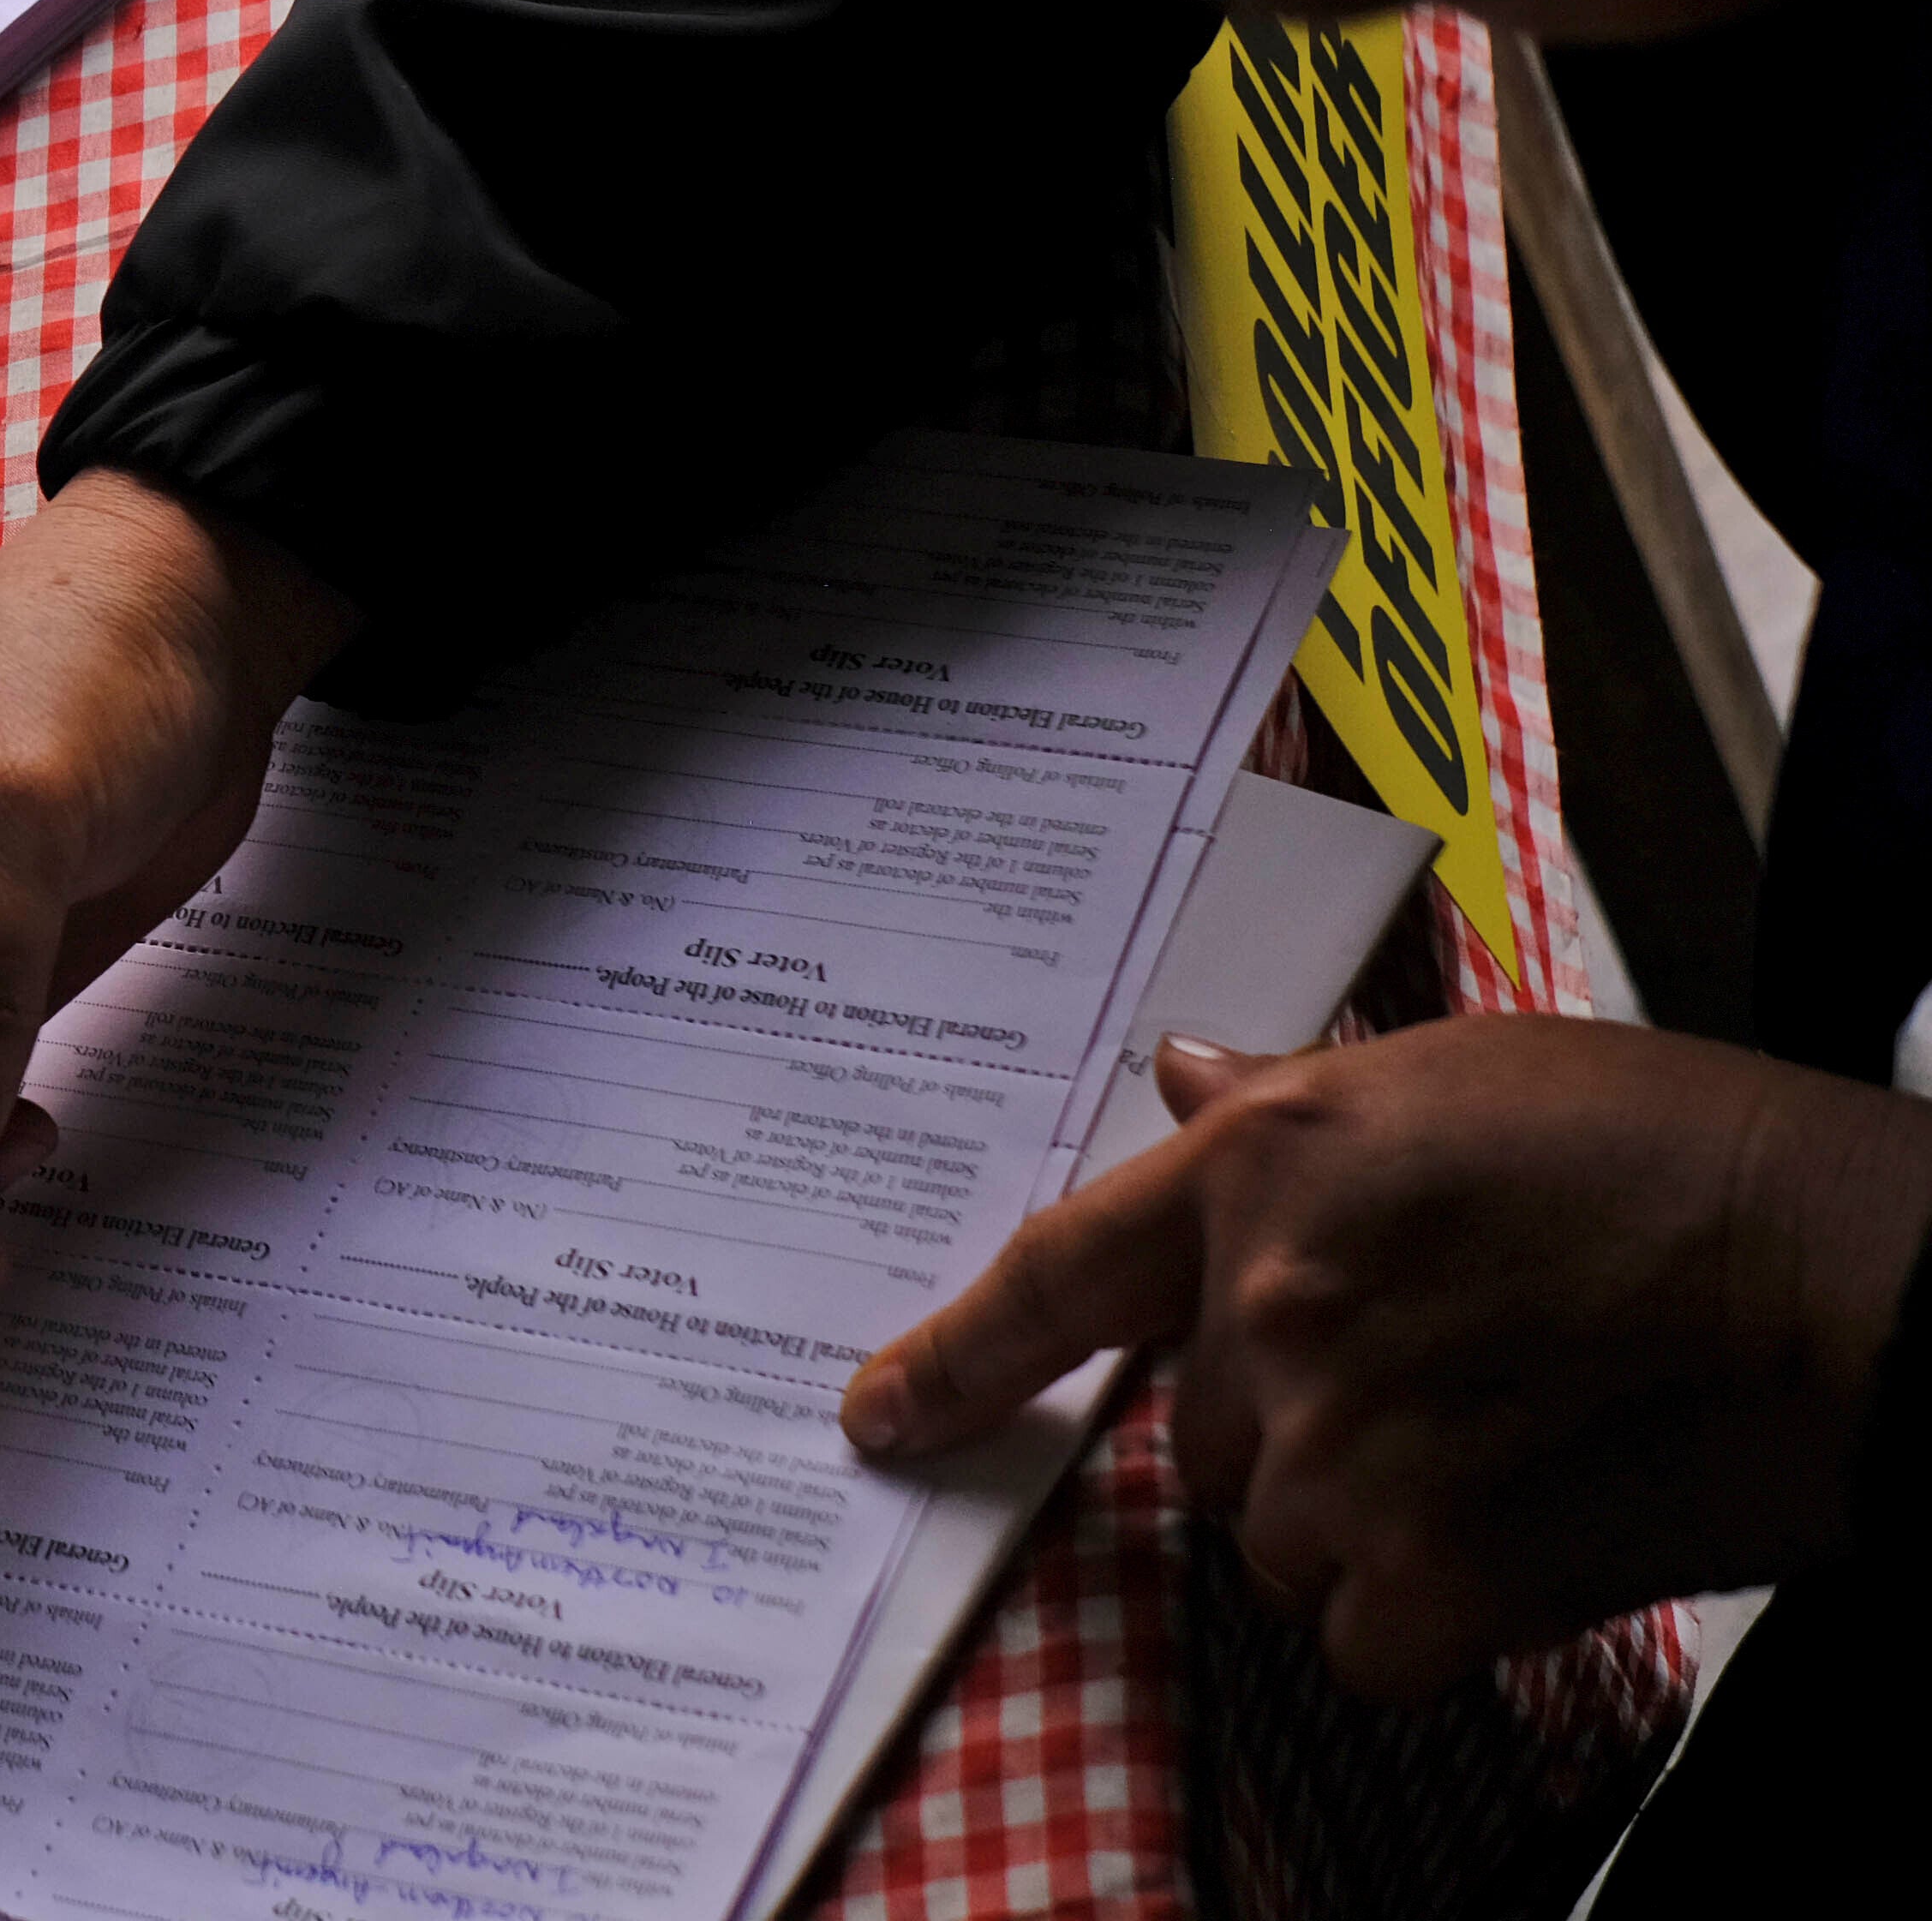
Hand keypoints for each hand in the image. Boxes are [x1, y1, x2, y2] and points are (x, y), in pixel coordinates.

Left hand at [844, 1014, 1931, 1697]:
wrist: (1847, 1288)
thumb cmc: (1678, 1160)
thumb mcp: (1461, 1075)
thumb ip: (1293, 1105)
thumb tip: (1179, 1075)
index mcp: (1263, 1173)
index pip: (1055, 1279)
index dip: (952, 1357)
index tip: (878, 1415)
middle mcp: (1271, 1314)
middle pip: (1209, 1435)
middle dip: (1299, 1428)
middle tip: (1452, 1381)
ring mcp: (1340, 1455)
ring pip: (1288, 1541)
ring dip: (1372, 1524)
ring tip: (1514, 1440)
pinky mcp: (1425, 1579)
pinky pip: (1364, 1638)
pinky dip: (1434, 1618)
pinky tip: (1531, 1531)